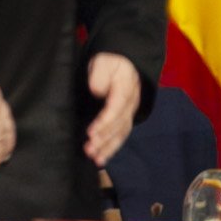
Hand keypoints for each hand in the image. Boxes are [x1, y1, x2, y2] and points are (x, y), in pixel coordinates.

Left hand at [82, 52, 142, 167]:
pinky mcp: (125, 118)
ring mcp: (129, 113)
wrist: (125, 61)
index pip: (116, 109)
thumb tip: (97, 91)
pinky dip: (111, 148)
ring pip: (121, 133)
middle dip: (104, 139)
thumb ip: (100, 74)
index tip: (91, 132)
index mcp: (126, 90)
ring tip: (96, 159)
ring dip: (108, 148)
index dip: (104, 122)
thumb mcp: (104, 61)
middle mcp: (130, 105)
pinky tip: (101, 158)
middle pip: (120, 125)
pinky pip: (120, 135)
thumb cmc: (111, 62)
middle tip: (89, 150)